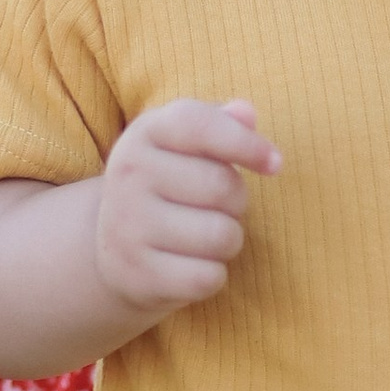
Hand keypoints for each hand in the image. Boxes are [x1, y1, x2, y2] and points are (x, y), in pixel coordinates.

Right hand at [94, 98, 279, 318]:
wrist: (114, 250)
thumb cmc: (168, 187)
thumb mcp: (184, 146)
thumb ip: (219, 125)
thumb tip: (246, 114)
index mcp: (143, 134)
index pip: (200, 125)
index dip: (247, 144)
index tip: (275, 165)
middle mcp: (128, 175)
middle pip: (224, 187)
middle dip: (238, 203)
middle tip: (217, 209)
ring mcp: (127, 227)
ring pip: (222, 236)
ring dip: (228, 242)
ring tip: (203, 237)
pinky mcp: (137, 274)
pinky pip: (209, 277)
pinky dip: (213, 276)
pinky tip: (191, 265)